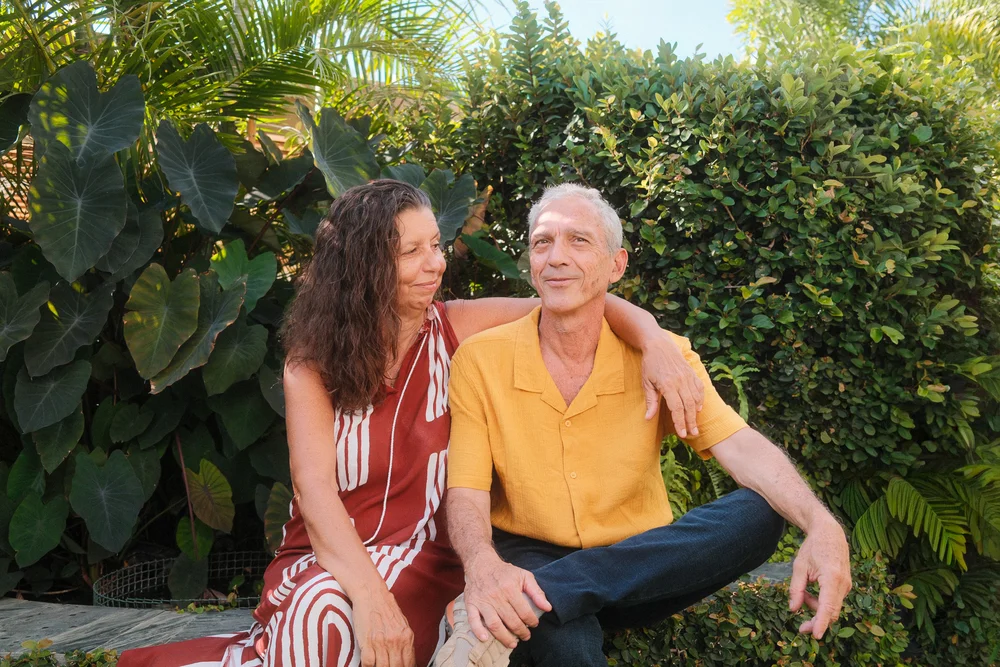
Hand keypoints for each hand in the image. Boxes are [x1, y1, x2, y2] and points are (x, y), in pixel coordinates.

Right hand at [353, 586, 415, 666]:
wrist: (371, 594)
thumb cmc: (385, 608)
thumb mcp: (402, 624)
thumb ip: (405, 641)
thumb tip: (407, 659)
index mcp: (406, 636)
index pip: (409, 664)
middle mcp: (395, 640)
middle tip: (389, 666)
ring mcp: (381, 642)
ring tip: (379, 664)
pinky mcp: (367, 642)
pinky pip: (368, 663)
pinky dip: (368, 666)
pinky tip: (370, 663)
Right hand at [464, 552, 551, 648]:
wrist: (481, 564)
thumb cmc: (504, 572)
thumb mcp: (524, 576)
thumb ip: (537, 592)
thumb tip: (548, 608)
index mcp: (510, 588)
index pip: (524, 611)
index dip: (532, 621)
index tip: (534, 624)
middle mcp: (496, 596)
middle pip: (511, 620)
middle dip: (521, 632)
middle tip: (526, 636)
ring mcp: (482, 601)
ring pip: (494, 624)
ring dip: (504, 637)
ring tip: (512, 644)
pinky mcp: (471, 604)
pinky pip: (473, 620)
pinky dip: (478, 631)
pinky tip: (485, 639)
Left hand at [640, 333, 703, 436]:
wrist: (659, 344)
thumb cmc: (650, 364)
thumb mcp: (646, 382)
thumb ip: (650, 401)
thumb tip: (648, 418)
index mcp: (667, 384)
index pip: (677, 408)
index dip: (680, 422)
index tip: (682, 434)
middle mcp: (680, 381)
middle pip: (688, 406)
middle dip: (690, 422)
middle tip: (692, 434)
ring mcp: (688, 376)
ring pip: (695, 399)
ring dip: (696, 414)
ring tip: (695, 426)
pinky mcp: (692, 373)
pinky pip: (699, 388)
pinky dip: (700, 399)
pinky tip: (698, 409)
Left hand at [789, 515, 851, 638]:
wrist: (830, 533)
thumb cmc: (813, 548)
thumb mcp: (799, 566)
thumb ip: (796, 589)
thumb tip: (793, 609)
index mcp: (832, 578)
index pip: (828, 606)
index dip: (821, 622)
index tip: (816, 635)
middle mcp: (843, 584)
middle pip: (831, 612)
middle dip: (817, 621)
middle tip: (801, 627)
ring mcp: (847, 585)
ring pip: (832, 607)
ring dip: (816, 607)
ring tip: (802, 592)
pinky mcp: (846, 585)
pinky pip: (833, 600)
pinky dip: (821, 601)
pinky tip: (810, 590)